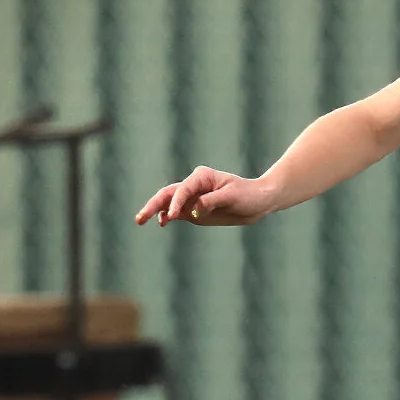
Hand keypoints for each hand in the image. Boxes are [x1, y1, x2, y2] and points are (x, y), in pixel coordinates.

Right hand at [134, 167, 274, 226]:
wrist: (258, 202)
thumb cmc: (248, 195)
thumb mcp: (232, 197)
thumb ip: (211, 202)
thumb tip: (193, 210)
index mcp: (201, 177)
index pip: (182, 190)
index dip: (175, 203)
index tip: (171, 216)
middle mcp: (193, 185)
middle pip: (168, 194)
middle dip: (153, 205)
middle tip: (141, 218)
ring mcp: (192, 198)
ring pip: (168, 203)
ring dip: (155, 211)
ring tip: (140, 220)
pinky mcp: (194, 210)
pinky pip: (176, 213)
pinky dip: (166, 217)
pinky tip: (161, 223)